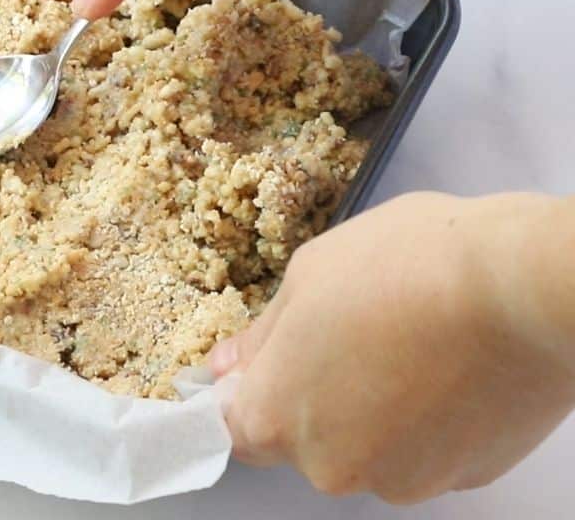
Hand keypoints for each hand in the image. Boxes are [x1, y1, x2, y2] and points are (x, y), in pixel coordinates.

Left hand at [209, 191, 574, 502]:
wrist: (518, 286)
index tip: (273, 361)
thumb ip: (261, 336)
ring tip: (411, 342)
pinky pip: (425, 450)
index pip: (236, 427)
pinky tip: (449, 365)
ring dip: (376, 408)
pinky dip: (429, 419)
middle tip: (353, 331)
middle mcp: (332, 466)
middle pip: (305, 440)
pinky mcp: (464, 478)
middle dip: (317, 392)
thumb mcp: (307, 276)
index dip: (250, 391)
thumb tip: (228, 365)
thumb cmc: (404, 267)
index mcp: (278, 417)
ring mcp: (402, 479)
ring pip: (368, 448)